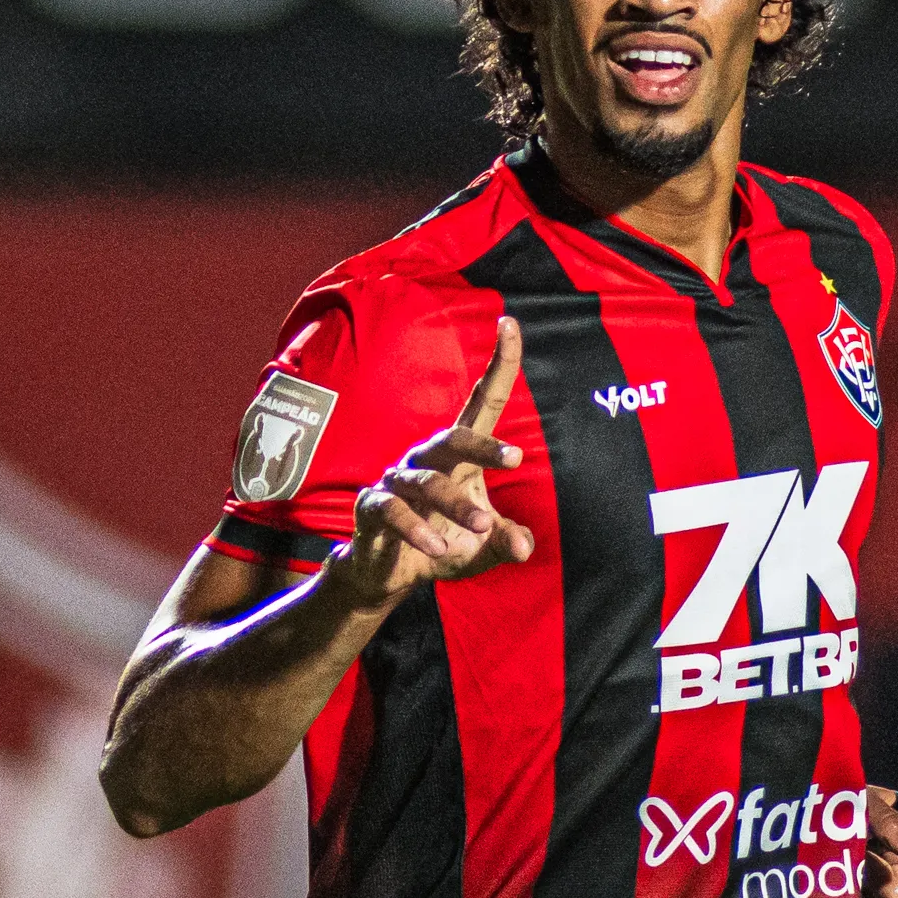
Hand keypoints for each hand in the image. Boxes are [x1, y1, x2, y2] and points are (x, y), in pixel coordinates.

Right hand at [324, 316, 534, 609]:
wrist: (386, 575)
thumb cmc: (439, 544)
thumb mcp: (480, 549)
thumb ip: (505, 541)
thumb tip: (524, 546)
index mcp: (458, 457)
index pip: (482, 402)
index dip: (498, 364)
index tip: (509, 322)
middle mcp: (426, 459)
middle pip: (454, 437)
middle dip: (484, 447)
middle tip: (515, 459)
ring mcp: (397, 480)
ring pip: (428, 481)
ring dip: (457, 504)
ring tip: (484, 526)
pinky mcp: (373, 506)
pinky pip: (393, 511)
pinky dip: (416, 530)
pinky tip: (436, 547)